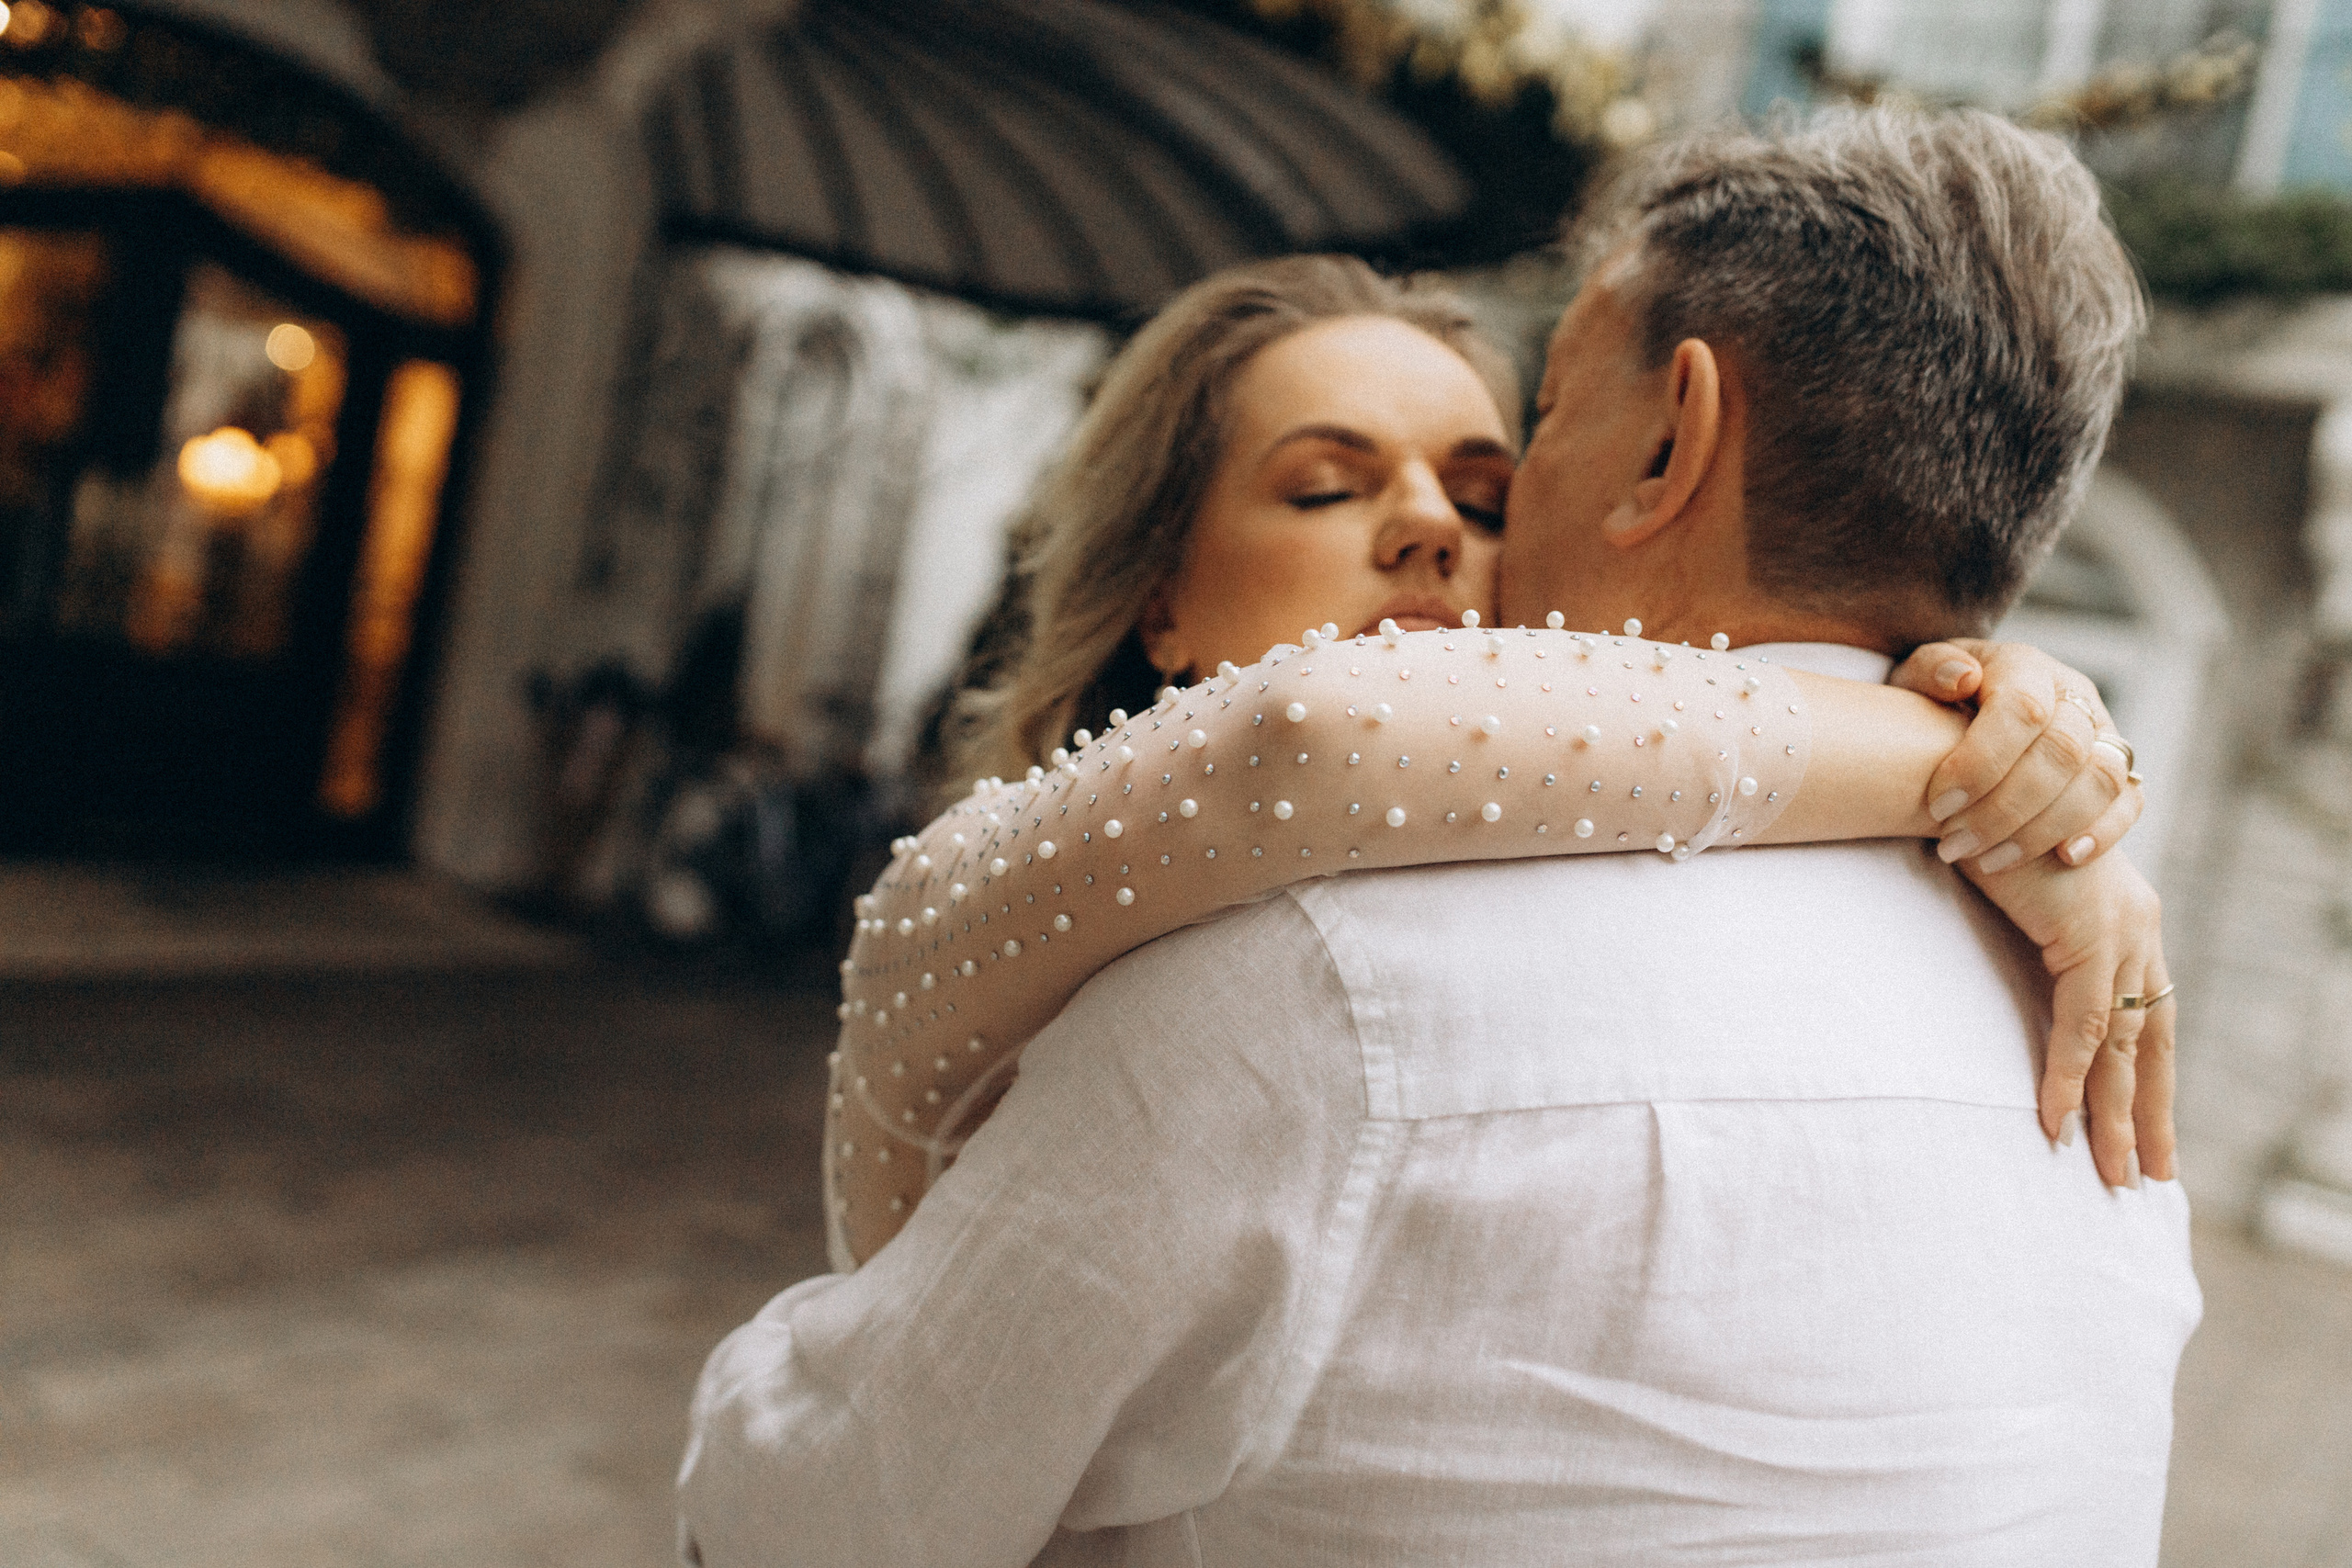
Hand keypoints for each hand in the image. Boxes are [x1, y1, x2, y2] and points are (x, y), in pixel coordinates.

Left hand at [1890, 639, 2140, 872]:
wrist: (1966, 715)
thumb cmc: (1933, 699)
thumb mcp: (1915, 677)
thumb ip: (1929, 670)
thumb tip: (1962, 677)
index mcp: (2024, 666)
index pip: (2021, 709)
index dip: (1982, 762)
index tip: (1937, 806)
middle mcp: (2073, 695)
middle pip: (2063, 751)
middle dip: (2005, 809)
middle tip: (1953, 846)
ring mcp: (2102, 732)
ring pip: (2101, 779)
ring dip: (2046, 828)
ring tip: (1989, 860)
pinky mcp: (2119, 770)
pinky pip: (2130, 801)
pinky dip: (2105, 831)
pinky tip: (2065, 858)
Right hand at [1960, 847, 2173, 1187]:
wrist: (1965, 780)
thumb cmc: (1976, 829)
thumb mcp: (2015, 895)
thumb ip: (2029, 939)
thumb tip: (2014, 979)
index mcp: (2127, 917)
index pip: (2148, 1011)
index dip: (2148, 1074)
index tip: (2146, 1128)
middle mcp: (2138, 926)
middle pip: (2153, 1038)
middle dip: (2154, 1112)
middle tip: (2152, 1174)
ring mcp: (2122, 930)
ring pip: (2126, 1046)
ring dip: (2117, 1116)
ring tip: (2114, 1174)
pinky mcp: (2090, 936)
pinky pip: (2083, 1028)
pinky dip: (2067, 1079)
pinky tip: (2058, 1123)